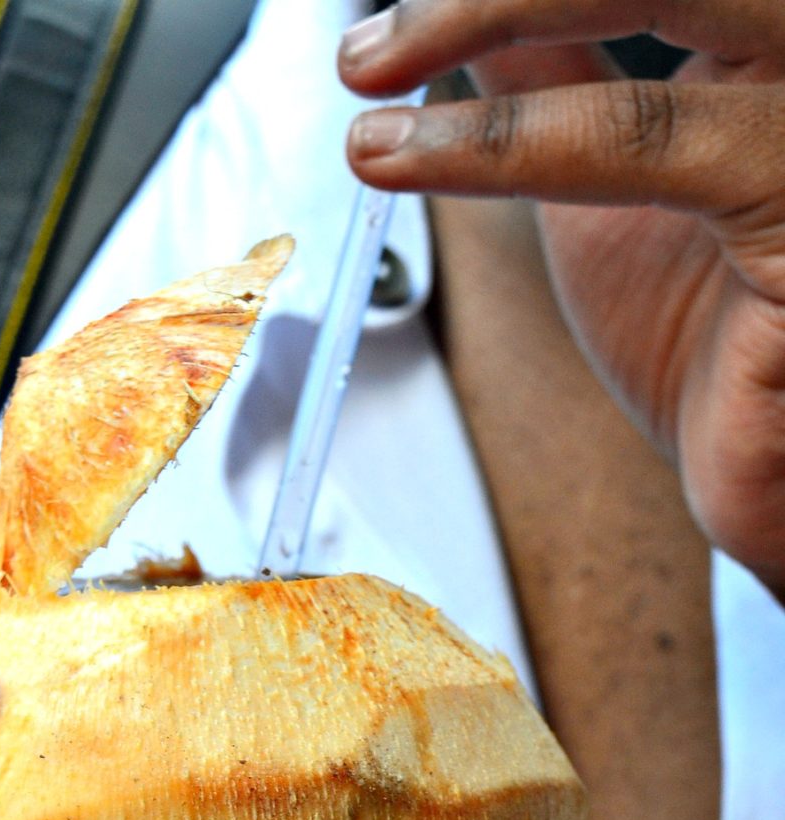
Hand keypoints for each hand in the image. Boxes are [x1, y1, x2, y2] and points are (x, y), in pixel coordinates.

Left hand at [339, 0, 784, 601]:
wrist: (776, 478)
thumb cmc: (720, 346)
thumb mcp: (612, 188)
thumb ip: (558, 83)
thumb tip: (473, 22)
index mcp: (763, 36)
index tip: (397, 11)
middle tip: (371, 44)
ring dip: (486, 8)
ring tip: (370, 79)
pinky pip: (634, 135)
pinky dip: (501, 139)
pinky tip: (405, 155)